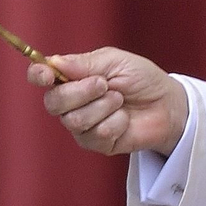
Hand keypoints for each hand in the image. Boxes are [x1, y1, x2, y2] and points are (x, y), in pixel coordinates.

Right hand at [28, 47, 188, 156]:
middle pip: (53, 102)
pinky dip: (115, 123)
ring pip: (74, 120)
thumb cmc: (141, 78)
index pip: (41, 76)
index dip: (38, 75)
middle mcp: (71, 102)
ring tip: (120, 100)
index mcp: (71, 77)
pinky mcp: (96, 143)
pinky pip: (95, 134)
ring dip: (103, 107)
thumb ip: (85, 63)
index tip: (46, 74)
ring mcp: (81, 125)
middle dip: (80, 92)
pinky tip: (125, 119)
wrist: (167, 104)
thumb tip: (54, 62)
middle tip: (104, 85)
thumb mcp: (116, 61)